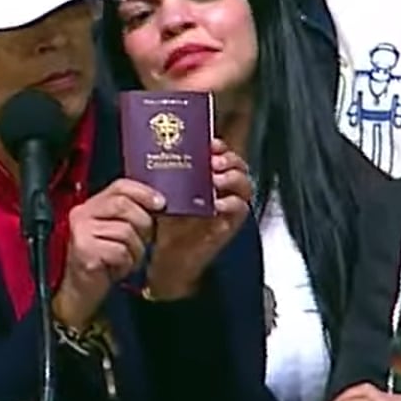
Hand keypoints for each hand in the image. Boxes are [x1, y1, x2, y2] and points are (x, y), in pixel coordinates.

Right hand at [55, 179, 162, 327]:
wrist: (79, 292)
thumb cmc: (102, 262)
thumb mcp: (116, 232)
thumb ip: (130, 215)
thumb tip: (160, 204)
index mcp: (91, 205)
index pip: (120, 186)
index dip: (143, 192)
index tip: (161, 203)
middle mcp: (82, 214)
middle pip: (125, 206)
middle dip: (142, 226)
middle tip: (141, 242)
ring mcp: (81, 232)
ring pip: (126, 231)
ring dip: (134, 251)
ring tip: (126, 260)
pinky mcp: (85, 251)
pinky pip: (120, 252)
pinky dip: (125, 264)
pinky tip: (116, 270)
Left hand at [143, 140, 254, 297]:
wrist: (169, 256)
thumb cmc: (166, 223)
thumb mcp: (163, 193)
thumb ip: (164, 176)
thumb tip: (156, 156)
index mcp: (206, 176)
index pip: (222, 153)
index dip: (220, 146)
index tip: (211, 144)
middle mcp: (221, 188)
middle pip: (238, 165)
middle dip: (229, 159)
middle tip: (214, 162)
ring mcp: (228, 205)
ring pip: (244, 184)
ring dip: (232, 178)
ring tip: (216, 180)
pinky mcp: (231, 223)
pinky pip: (241, 209)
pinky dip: (231, 204)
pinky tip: (218, 204)